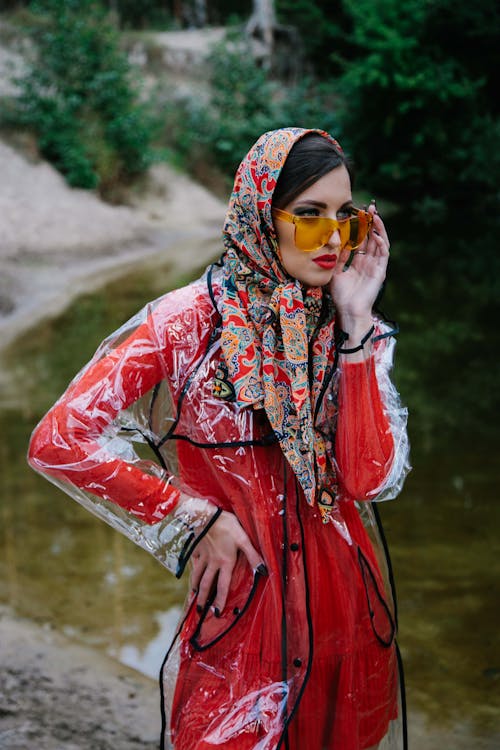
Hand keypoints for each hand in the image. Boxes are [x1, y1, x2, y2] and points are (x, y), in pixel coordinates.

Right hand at [191, 510, 264, 615]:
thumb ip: (253, 555)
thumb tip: (262, 571)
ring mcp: (202, 556)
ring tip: (194, 594)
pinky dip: (191, 569)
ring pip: (197, 575)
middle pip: (206, 585)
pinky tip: (191, 572)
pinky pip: (193, 562)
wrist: (207, 515)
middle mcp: (212, 563)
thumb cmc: (227, 526)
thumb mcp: (243, 539)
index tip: (216, 613)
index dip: (220, 601)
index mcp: (225, 562)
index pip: (222, 586)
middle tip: (200, 611)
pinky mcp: (196, 549)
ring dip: (195, 587)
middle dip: (203, 599)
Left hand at [329, 204, 389, 323]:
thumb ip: (338, 258)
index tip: (358, 213)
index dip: (361, 227)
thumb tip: (338, 243)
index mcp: (359, 262)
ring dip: (379, 229)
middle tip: (370, 208)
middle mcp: (369, 262)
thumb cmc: (342, 296)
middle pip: (373, 238)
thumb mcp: (335, 272)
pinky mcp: (380, 272)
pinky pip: (384, 255)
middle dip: (372, 223)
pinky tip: (377, 235)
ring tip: (375, 215)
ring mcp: (376, 267)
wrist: (348, 311)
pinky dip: (382, 244)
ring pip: (381, 243)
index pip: (362, 240)